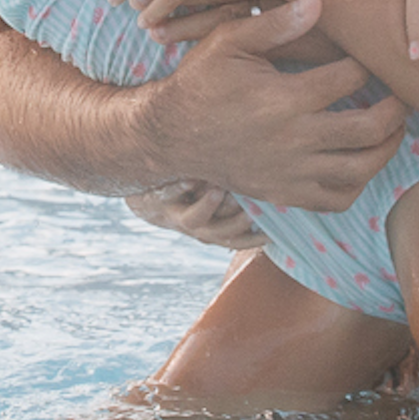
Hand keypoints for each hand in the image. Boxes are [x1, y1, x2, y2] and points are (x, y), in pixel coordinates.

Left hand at [126, 180, 267, 252]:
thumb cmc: (188, 200)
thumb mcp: (212, 208)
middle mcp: (196, 227)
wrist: (144, 201)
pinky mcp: (160, 198)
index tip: (274, 231)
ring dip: (207, 207)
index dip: (255, 239)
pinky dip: (179, 188)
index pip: (238, 240)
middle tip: (255, 210)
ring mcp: (177, 214)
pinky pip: (169, 194)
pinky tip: (190, 178)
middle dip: (237, 223)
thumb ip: (236, 204)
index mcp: (211, 231)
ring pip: (194, 219)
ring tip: (220, 191)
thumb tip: (272, 195)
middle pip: (219, 233)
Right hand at [133, 0, 406, 213]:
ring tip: (393, 127)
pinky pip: (337, 199)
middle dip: (396, 109)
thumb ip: (276, 23)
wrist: (170, 136)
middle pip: (370, 128)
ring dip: (387, 148)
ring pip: (361, 169)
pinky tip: (360, 159)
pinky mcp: (286, 193)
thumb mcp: (229, 41)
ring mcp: (292, 172)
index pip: (350, 78)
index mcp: (283, 98)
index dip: (366, 63)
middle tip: (402, 93)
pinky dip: (359, 182)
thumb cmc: (201, 81)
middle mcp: (293, 140)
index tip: (368, 54)